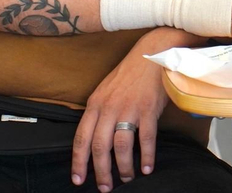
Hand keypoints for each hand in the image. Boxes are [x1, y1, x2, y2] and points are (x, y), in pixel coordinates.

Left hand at [71, 29, 183, 190]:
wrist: (153, 52)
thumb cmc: (130, 73)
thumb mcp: (105, 90)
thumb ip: (99, 112)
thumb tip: (95, 138)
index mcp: (95, 104)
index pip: (81, 138)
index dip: (78, 161)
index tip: (78, 179)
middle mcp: (109, 108)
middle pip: (100, 147)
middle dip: (101, 171)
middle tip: (105, 187)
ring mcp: (129, 109)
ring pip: (122, 146)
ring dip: (124, 167)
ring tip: (126, 179)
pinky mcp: (149, 109)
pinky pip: (146, 139)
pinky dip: (146, 156)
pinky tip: (147, 167)